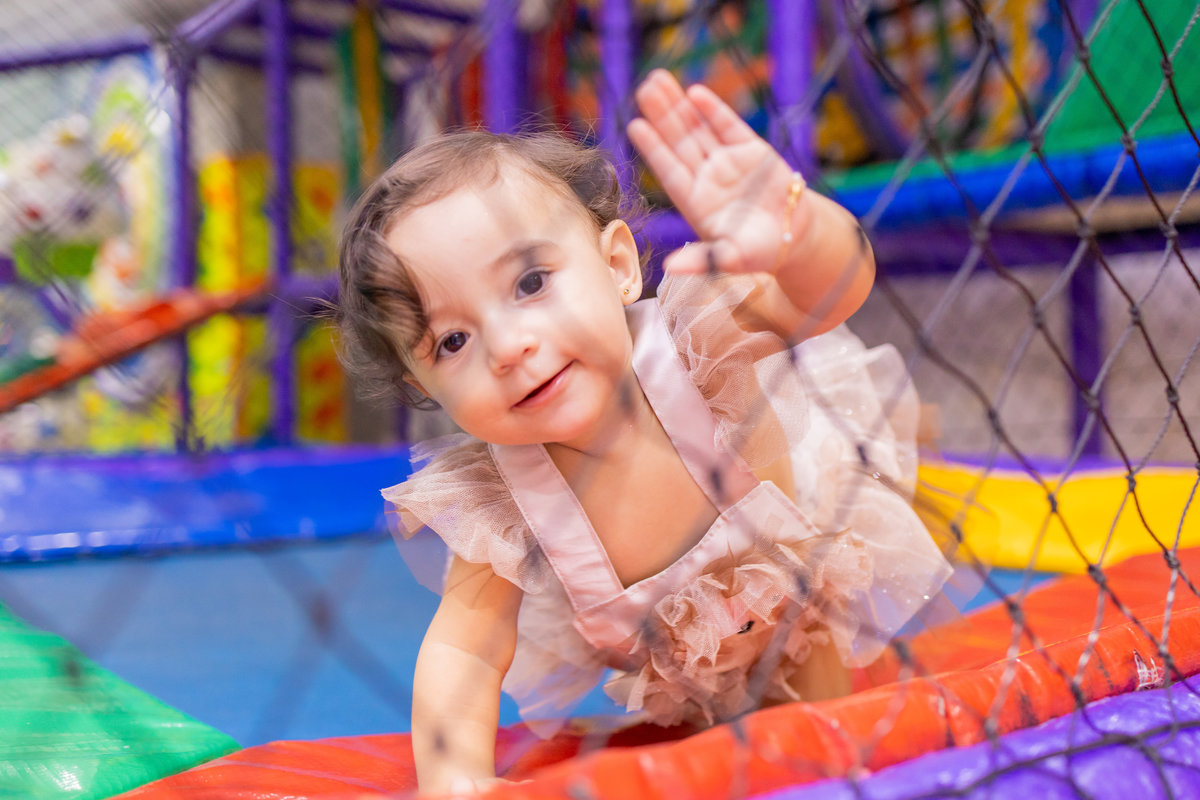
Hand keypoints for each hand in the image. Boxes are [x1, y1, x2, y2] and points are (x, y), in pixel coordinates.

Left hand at [626, 69, 806, 275]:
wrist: (794, 238)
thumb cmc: (757, 253)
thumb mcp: (728, 259)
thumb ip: (700, 260)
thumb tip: (670, 268)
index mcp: (695, 202)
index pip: (669, 170)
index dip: (653, 148)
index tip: (635, 126)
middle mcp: (706, 178)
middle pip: (679, 142)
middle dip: (662, 116)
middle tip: (643, 90)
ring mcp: (727, 161)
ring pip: (697, 128)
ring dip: (679, 106)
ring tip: (658, 81)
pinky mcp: (751, 150)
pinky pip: (727, 126)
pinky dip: (713, 110)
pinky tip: (695, 93)